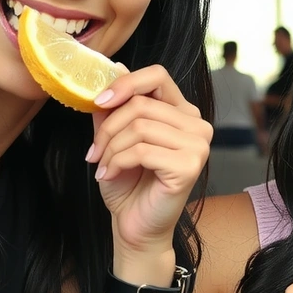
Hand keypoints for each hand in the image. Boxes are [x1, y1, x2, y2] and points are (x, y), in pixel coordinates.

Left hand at [88, 67, 213, 253]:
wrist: (136, 226)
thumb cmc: (128, 184)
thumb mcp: (114, 138)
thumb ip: (116, 106)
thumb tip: (115, 66)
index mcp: (182, 112)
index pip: (158, 76)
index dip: (126, 83)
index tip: (99, 101)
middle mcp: (197, 124)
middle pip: (142, 104)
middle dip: (108, 128)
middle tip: (94, 151)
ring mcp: (198, 145)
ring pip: (139, 127)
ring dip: (110, 148)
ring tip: (102, 165)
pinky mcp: (190, 166)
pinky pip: (142, 150)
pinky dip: (117, 162)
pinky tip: (109, 175)